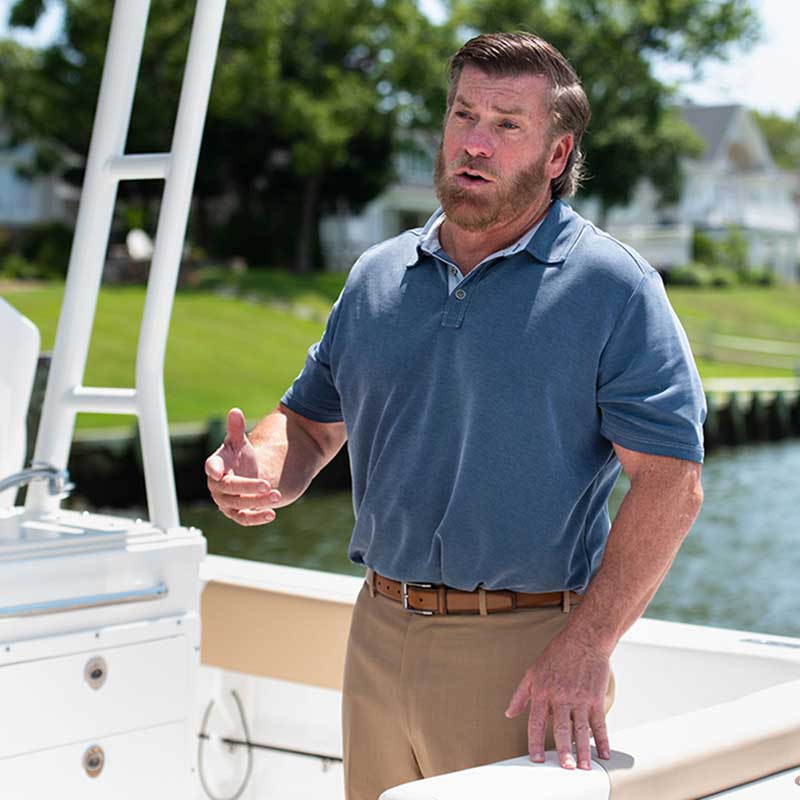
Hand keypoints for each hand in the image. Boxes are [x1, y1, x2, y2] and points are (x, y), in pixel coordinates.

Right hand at [205, 407, 281, 525]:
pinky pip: (245, 519)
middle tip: (267, 484)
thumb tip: (235, 411)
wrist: (249, 475)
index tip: (218, 472)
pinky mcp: (237, 514)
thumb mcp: (241, 443)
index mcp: (216, 465)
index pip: (212, 466)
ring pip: (238, 505)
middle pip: (229, 488)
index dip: (214, 469)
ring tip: (277, 495)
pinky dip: (258, 518)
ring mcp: (226, 502)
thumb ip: (236, 429)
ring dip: (257, 502)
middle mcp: (218, 486)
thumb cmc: (241, 457)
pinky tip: (272, 514)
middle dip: (248, 487)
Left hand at [504, 633, 610, 769]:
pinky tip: (604, 753)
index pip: (536, 721)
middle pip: (562, 728)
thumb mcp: (532, 671)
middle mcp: (561, 696)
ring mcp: (580, 698)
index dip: (535, 741)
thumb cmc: (557, 654)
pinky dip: (603, 739)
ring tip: (584, 767)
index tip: (536, 759)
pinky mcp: (596, 697)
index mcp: (543, 692)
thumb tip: (509, 713)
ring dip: (584, 750)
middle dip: (564, 750)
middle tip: (566, 768)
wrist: (584, 639)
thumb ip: (520, 695)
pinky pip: (600, 722)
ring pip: (581, 729)